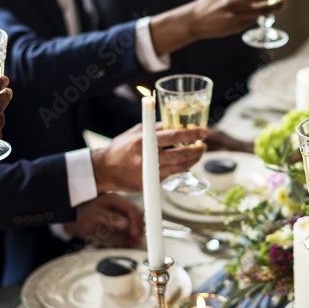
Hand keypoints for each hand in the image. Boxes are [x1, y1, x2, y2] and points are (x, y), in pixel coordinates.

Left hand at [65, 192, 142, 247]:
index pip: (132, 209)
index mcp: (115, 201)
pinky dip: (130, 238)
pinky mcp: (118, 226)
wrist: (73, 221)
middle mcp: (120, 208)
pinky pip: (129, 232)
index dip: (135, 221)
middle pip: (137, 216)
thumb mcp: (93, 215)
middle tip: (135, 239)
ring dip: (136, 234)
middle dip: (138, 228)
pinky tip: (128, 243)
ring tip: (131, 243)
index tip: (134, 233)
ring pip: (135, 225)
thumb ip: (110, 218)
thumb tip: (125, 223)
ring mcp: (120, 217)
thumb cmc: (81, 215)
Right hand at [91, 123, 211, 190]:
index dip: (191, 134)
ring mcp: (149, 172)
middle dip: (196, 149)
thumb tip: (177, 124)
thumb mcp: (136, 132)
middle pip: (180, 154)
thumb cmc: (121, 148)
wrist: (105, 170)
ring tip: (198, 152)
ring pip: (179, 167)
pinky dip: (180, 168)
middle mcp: (147, 157)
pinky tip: (185, 162)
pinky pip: (171, 174)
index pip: (173, 136)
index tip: (203, 131)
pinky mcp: (150, 183)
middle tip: (203, 144)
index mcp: (144, 141)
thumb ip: (156, 128)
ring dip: (193, 160)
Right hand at [183, 0, 291, 40]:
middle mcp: (232, 1)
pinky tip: (268, 11)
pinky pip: (255, 19)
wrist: (196, 21)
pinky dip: (263, 14)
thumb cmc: (211, 1)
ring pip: (263, 10)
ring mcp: (236, 15)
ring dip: (277, 6)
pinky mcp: (238, 26)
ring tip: (284, 2)